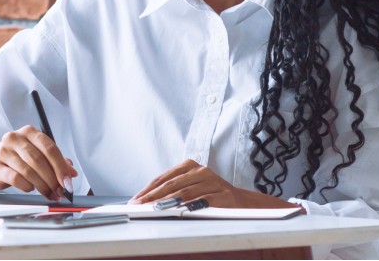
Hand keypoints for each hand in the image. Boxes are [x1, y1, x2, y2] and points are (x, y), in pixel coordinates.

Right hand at [0, 125, 76, 200]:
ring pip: (28, 171)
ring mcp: (3, 151)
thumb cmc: (19, 157)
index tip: (68, 182)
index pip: (49, 148)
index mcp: (29, 132)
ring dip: (42, 186)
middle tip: (60, 192)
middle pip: (39, 160)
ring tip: (49, 193)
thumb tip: (72, 172)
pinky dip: (27, 186)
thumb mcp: (38, 154)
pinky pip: (16, 178)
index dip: (61, 167)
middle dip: (52, 179)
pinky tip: (30, 188)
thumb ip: (56, 161)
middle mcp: (15, 138)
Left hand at [130, 159, 297, 208]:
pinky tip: (177, 212)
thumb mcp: (191, 188)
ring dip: (166, 203)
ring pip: (184, 194)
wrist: (243, 203)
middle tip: (138, 207)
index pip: (164, 178)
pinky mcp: (223, 195)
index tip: (135, 201)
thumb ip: (173, 191)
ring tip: (151, 211)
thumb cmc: (211, 195)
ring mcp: (213, 182)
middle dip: (152, 197)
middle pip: (171, 185)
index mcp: (191, 166)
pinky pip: (202, 202)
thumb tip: (146, 201)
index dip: (148, 190)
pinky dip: (188, 207)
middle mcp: (201, 171)